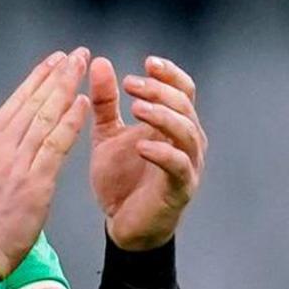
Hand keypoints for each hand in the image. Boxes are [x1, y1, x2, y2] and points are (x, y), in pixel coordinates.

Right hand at [0, 51, 92, 268]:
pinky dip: (70, 123)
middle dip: (57, 75)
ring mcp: (19, 163)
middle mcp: (2, 147)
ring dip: (67, 89)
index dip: (37, 78)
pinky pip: (56, 146)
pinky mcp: (36, 182)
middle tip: (77, 53)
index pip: (16, 102)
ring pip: (46, 117)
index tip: (53, 60)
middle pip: (34, 103)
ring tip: (83, 67)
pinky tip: (84, 103)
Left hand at [88, 54, 204, 247]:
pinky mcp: (181, 188)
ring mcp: (188, 164)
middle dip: (159, 91)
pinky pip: (179, 166)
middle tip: (131, 84)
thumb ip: (106, 102)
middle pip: (185, 105)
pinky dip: (162, 153)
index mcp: (172, 125)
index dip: (170, 74)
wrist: (125, 225)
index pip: (183, 90)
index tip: (147, 63)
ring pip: (187, 131)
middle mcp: (187, 141)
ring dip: (163, 116)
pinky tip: (141, 146)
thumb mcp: (107, 134)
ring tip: (136, 108)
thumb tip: (100, 63)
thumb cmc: (122, 180)